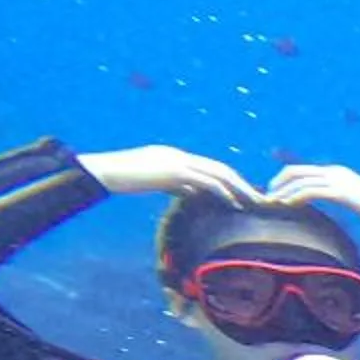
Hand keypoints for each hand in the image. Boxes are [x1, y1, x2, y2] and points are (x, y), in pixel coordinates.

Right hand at [76, 145, 257, 203]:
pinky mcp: (172, 171)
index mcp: (175, 157)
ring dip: (238, 187)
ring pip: (217, 173)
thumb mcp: (154, 182)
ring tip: (253, 202)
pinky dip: (221, 191)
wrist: (102, 172)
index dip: (229, 181)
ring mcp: (176, 161)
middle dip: (240, 183)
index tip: (245, 194)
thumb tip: (192, 194)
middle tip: (258, 198)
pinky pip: (204, 181)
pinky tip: (233, 203)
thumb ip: (176, 186)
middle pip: (219, 168)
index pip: (209, 168)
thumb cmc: (122, 179)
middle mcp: (179, 156)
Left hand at [264, 162, 359, 236]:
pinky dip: (297, 197)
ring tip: (272, 204)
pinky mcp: (343, 193)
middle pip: (296, 172)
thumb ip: (338, 196)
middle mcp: (335, 172)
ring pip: (301, 181)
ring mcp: (339, 181)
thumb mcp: (354, 200)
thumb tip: (323, 204)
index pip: (301, 170)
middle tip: (266, 199)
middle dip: (277, 184)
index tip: (273, 193)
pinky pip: (313, 191)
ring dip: (283, 192)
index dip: (283, 180)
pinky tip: (288, 205)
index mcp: (336, 172)